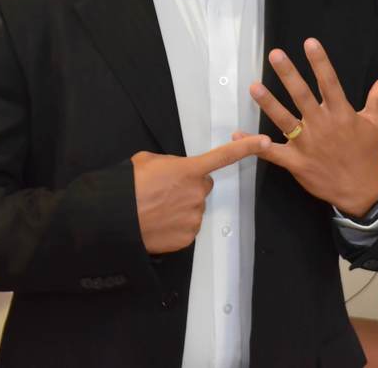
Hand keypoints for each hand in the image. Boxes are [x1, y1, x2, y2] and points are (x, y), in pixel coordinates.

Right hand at [130, 135, 270, 253]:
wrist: (113, 219)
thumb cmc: (128, 187)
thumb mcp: (147, 161)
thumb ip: (169, 163)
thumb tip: (173, 172)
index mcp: (189, 170)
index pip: (224, 156)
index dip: (247, 148)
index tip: (265, 141)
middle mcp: (197, 193)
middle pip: (203, 186)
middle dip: (189, 187)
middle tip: (165, 191)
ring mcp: (194, 216)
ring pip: (194, 208)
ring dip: (181, 207)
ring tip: (157, 209)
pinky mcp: (188, 237)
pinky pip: (187, 227)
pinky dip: (176, 226)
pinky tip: (159, 223)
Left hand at [242, 38, 377, 217]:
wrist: (361, 191)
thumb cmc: (367, 154)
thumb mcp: (376, 124)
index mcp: (342, 114)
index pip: (330, 83)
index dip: (320, 62)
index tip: (310, 43)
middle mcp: (322, 126)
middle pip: (303, 96)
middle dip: (288, 75)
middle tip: (275, 55)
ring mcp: (307, 145)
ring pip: (284, 121)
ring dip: (268, 104)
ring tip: (254, 87)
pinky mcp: (296, 162)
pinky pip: (272, 153)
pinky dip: (254, 145)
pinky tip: (238, 135)